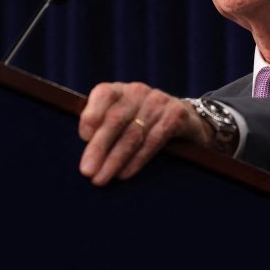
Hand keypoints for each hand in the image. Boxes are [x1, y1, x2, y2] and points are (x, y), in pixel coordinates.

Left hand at [78, 82, 208, 185]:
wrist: (185, 120)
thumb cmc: (141, 124)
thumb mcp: (121, 119)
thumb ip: (101, 128)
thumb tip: (84, 155)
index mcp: (119, 90)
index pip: (103, 94)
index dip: (91, 115)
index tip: (83, 138)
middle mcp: (138, 92)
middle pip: (116, 119)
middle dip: (99, 147)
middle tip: (87, 171)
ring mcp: (159, 102)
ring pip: (133, 134)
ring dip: (115, 160)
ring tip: (101, 178)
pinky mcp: (176, 116)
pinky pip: (154, 141)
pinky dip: (137, 160)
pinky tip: (124, 174)